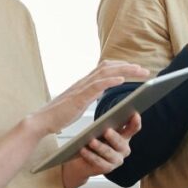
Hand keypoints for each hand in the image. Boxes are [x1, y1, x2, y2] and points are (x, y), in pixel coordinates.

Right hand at [29, 60, 149, 135]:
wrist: (42, 121)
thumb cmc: (60, 114)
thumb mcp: (80, 101)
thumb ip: (91, 93)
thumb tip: (102, 89)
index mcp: (85, 83)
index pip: (106, 68)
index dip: (121, 66)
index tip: (136, 68)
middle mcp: (84, 82)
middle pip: (109, 67)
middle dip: (128, 67)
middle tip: (145, 71)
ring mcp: (81, 88)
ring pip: (105, 73)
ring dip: (124, 71)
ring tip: (139, 71)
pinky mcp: (78, 98)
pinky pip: (96, 86)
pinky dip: (110, 81)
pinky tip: (121, 81)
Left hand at [61, 113, 141, 187]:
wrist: (83, 162)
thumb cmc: (94, 142)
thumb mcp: (101, 131)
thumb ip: (106, 124)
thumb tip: (106, 117)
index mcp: (125, 137)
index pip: (134, 128)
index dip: (135, 122)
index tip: (134, 114)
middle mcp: (124, 149)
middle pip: (121, 142)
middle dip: (114, 137)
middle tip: (107, 131)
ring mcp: (117, 160)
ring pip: (109, 153)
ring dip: (100, 147)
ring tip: (91, 141)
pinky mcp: (107, 169)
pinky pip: (98, 162)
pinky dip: (90, 155)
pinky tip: (83, 150)